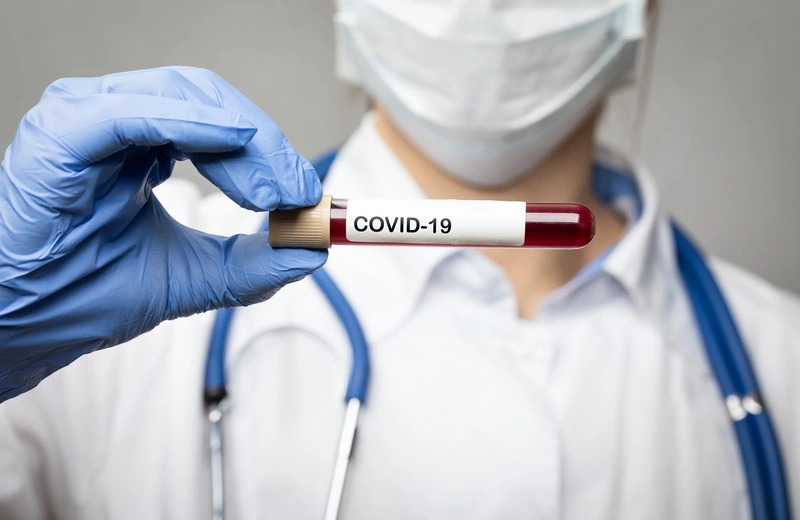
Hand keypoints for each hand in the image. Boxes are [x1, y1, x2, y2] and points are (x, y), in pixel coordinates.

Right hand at [0, 67, 326, 400]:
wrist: (23, 326)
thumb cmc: (86, 292)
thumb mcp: (191, 277)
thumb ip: (251, 265)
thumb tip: (311, 251)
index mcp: (145, 147)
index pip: (223, 128)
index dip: (271, 154)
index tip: (305, 196)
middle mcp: (118, 124)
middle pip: (212, 104)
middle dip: (265, 146)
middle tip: (297, 192)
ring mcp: (87, 122)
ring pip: (183, 96)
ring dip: (242, 139)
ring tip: (269, 192)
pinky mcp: (60, 135)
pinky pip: (133, 113)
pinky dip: (191, 123)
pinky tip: (233, 144)